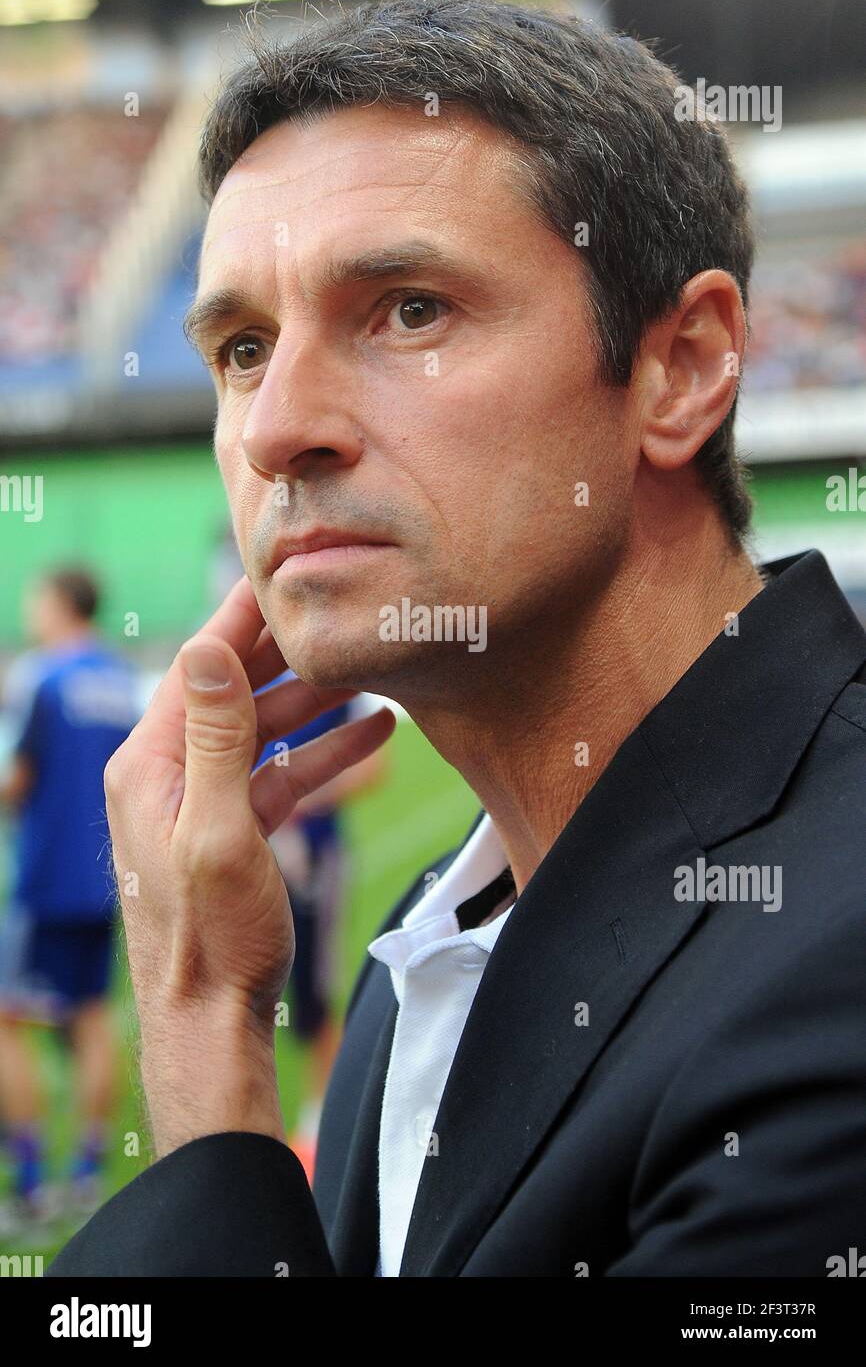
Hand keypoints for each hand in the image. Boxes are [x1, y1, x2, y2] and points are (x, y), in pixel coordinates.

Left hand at [105, 575, 395, 1154]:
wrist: (211, 1021)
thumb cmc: (211, 938)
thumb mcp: (218, 831)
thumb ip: (215, 739)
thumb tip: (204, 646)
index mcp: (148, 765)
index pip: (197, 667)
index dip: (241, 618)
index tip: (285, 575)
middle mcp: (167, 774)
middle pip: (231, 692)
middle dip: (287, 654)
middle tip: (341, 612)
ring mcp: (199, 802)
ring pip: (262, 731)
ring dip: (315, 704)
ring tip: (373, 672)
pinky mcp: (231, 830)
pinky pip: (277, 775)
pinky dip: (320, 756)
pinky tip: (372, 736)